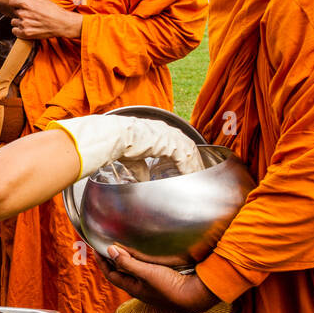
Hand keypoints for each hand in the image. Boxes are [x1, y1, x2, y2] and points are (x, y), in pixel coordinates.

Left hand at [7, 0, 82, 40]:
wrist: (61, 24)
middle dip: (21, 12)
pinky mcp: (26, 34)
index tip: (20, 6)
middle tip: (31, 14)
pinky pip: (15, 31)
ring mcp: (24, 24)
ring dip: (19, 21)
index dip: (16, 3)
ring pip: (14, 22)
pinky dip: (19, 30)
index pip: (12, 2)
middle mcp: (23, 14)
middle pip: (14, 12)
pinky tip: (27, 28)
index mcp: (26, 4)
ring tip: (30, 22)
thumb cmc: (53, 10)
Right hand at [53, 114, 205, 177]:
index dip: (185, 155)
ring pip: (189, 151)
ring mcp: (168, 135)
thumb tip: (144, 181)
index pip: (178, 142)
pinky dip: (188, 168)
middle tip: (200, 173)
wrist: (113, 137)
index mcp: (158, 132)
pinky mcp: (168, 143)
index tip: (190, 167)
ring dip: (194, 165)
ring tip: (200, 177)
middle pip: (187, 145)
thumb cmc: (118, 144)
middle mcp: (166, 131)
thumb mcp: (133, 160)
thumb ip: (142, 170)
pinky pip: (184, 157)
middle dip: (195, 160)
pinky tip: (191, 177)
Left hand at [97, 245, 218, 312]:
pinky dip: (138, 262)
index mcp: (133, 288)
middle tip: (107, 247)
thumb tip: (110, 250)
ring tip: (122, 249)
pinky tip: (143, 256)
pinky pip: (143, 271)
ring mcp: (150, 286)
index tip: (96, 249)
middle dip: (112, 261)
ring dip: (125, 261)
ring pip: (132, 272)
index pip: (111, 274)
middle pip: (120, 274)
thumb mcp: (146, 273)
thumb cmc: (169, 286)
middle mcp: (139, 288)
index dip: (102, 262)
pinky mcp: (160, 282)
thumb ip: (128, 262)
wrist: (193, 296)